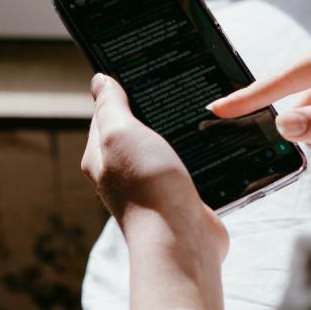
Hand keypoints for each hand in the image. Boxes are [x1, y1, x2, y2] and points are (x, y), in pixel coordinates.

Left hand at [81, 73, 228, 309]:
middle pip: (136, 131)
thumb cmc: (146, 185)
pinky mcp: (181, 197)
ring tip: (196, 109)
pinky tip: (211, 140)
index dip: (119, 92)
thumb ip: (111, 105)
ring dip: (178, 133)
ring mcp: (154, 187)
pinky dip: (198, 154)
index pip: (105, 115)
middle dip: (153, 111)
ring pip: (165, 149)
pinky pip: (189, 167)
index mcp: (101, 157)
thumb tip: (99, 80)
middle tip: (174, 85)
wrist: (181, 239)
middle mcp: (124, 173)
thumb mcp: (120, 133)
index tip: (142, 70)